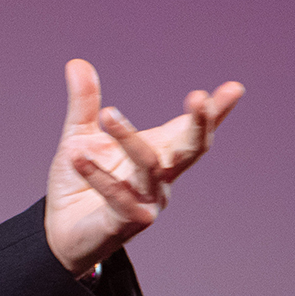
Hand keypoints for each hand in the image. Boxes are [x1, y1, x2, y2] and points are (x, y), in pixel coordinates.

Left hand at [44, 59, 243, 272]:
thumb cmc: (78, 185)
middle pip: (191, 149)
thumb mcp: (79, 137)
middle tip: (199, 97)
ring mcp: (149, 201)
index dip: (214, 112)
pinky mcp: (129, 221)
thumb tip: (77, 63)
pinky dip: (97, 174)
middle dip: (199, 124)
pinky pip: (117, 194)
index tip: (235, 88)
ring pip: (150, 165)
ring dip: (129, 138)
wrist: (59, 232)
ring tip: (108, 113)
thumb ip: (84, 105)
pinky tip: (76, 156)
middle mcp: (161, 178)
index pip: (189, 130)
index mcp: (157, 153)